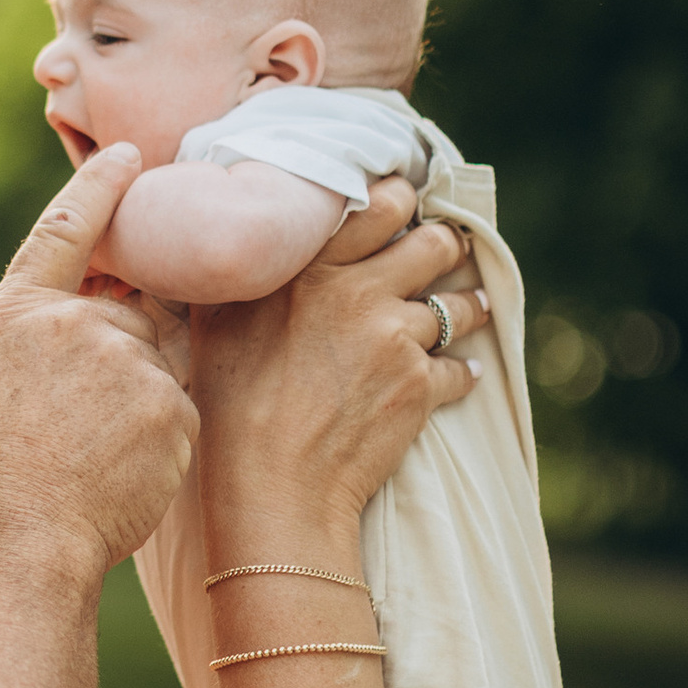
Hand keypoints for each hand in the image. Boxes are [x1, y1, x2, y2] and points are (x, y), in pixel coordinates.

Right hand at [0, 146, 199, 575]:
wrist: (14, 547)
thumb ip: (23, 342)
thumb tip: (55, 318)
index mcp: (15, 315)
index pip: (65, 232)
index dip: (99, 190)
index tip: (132, 156)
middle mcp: (72, 324)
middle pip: (130, 317)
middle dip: (125, 359)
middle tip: (89, 427)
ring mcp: (124, 361)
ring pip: (158, 366)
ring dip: (142, 403)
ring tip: (97, 462)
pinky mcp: (168, 403)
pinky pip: (179, 411)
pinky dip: (161, 442)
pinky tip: (124, 477)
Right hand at [190, 179, 490, 546]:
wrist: (271, 486)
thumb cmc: (229, 408)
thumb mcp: (216, 323)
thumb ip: (240, 275)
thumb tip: (231, 242)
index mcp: (311, 267)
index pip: (380, 204)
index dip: (399, 202)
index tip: (402, 208)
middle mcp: (360, 292)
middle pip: (435, 243)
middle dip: (446, 245)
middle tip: (444, 251)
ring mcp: (396, 339)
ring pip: (459, 306)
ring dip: (468, 306)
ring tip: (471, 307)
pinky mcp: (421, 387)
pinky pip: (460, 369)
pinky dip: (461, 373)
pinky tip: (459, 376)